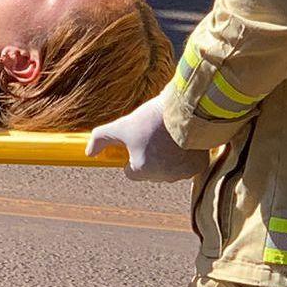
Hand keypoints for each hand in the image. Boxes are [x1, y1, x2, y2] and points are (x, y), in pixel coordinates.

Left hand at [86, 92, 209, 181]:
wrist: (186, 109)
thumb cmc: (152, 119)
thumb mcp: (122, 125)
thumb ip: (101, 138)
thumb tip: (88, 152)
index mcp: (142, 169)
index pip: (131, 171)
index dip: (132, 156)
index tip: (137, 143)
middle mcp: (162, 176)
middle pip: (151, 170)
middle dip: (150, 156)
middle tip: (154, 135)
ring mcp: (182, 173)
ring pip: (170, 169)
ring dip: (168, 157)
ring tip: (168, 136)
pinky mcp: (197, 167)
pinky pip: (187, 165)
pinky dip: (185, 156)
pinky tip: (182, 141)